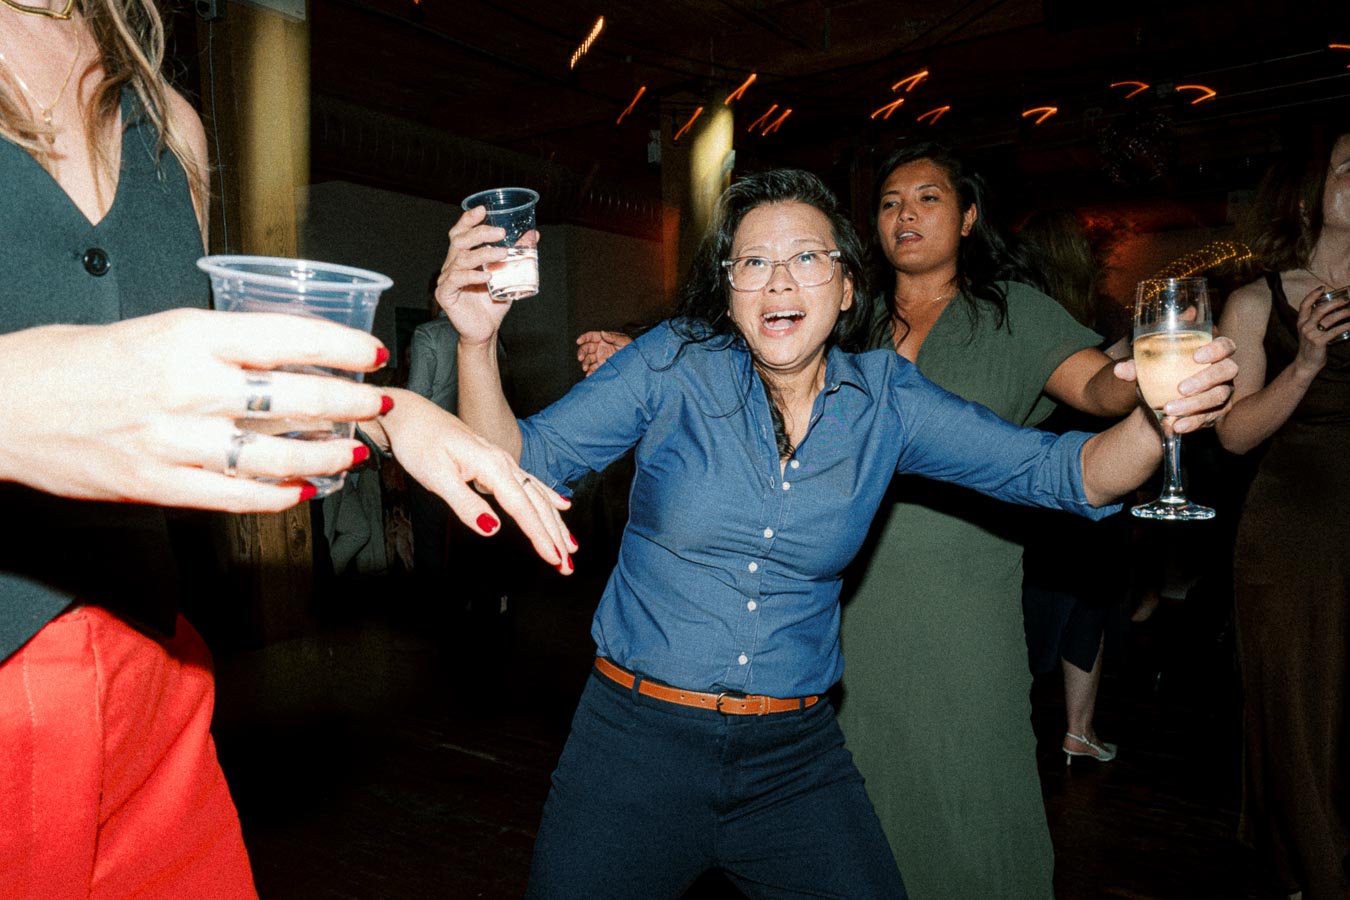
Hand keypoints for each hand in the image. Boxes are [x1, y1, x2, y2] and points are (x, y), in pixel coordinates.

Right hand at [0, 309, 390, 510]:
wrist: (0, 406)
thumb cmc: (70, 361)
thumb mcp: (150, 330)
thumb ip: (214, 345)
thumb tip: (282, 355)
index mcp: (186, 335)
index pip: (288, 337)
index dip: (341, 347)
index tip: (372, 353)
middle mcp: (187, 386)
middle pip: (295, 398)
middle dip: (349, 403)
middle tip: (376, 403)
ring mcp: (175, 441)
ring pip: (275, 455)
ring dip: (325, 454)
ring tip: (351, 450)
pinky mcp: (158, 485)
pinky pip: (236, 496)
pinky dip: (278, 496)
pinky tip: (304, 490)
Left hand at [380, 389, 575, 571]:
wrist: (410, 414)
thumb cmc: (419, 441)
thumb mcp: (436, 476)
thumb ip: (466, 504)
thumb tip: (493, 528)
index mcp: (492, 466)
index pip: (523, 508)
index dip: (540, 536)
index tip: (555, 559)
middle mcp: (503, 463)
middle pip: (537, 504)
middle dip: (555, 536)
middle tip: (568, 565)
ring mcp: (502, 461)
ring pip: (537, 496)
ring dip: (555, 523)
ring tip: (570, 546)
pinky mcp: (495, 462)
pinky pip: (530, 483)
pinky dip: (548, 496)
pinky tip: (562, 505)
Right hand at [436, 206, 533, 345]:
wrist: (486, 330)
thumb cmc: (493, 303)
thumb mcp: (509, 275)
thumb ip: (518, 254)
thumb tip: (533, 235)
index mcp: (463, 257)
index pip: (461, 232)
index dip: (468, 219)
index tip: (482, 209)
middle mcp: (452, 265)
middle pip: (459, 240)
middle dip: (480, 232)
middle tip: (500, 232)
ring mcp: (446, 279)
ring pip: (460, 259)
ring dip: (483, 254)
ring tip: (502, 253)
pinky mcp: (445, 294)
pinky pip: (456, 280)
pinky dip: (471, 276)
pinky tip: (486, 276)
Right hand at [575, 330, 632, 375]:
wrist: (636, 361)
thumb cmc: (631, 347)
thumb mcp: (624, 340)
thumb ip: (613, 337)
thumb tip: (603, 333)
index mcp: (603, 339)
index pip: (590, 336)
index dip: (583, 338)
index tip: (578, 341)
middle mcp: (599, 347)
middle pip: (586, 348)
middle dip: (581, 353)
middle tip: (580, 358)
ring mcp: (599, 357)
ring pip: (588, 359)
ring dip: (585, 363)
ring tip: (585, 368)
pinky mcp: (601, 366)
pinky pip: (593, 369)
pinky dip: (590, 372)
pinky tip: (589, 374)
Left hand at [1112, 335, 1238, 433]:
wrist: (1159, 404)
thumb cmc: (1159, 377)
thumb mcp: (1148, 371)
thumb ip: (1136, 368)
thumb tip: (1120, 370)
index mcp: (1210, 353)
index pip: (1225, 345)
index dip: (1216, 349)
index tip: (1196, 356)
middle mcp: (1223, 371)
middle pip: (1227, 370)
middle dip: (1205, 379)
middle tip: (1180, 389)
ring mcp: (1223, 392)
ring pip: (1218, 396)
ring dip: (1194, 404)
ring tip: (1170, 410)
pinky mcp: (1218, 412)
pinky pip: (1210, 418)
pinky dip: (1192, 422)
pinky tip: (1177, 426)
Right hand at [1293, 285, 1349, 374]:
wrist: (1305, 364)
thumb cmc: (1311, 347)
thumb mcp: (1308, 332)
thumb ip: (1315, 322)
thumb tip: (1334, 310)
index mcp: (1301, 322)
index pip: (1304, 305)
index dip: (1313, 295)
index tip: (1322, 288)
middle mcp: (1304, 327)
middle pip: (1320, 309)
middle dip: (1335, 302)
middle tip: (1346, 299)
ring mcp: (1311, 334)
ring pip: (1329, 319)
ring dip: (1344, 313)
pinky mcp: (1319, 342)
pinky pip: (1335, 331)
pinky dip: (1346, 326)